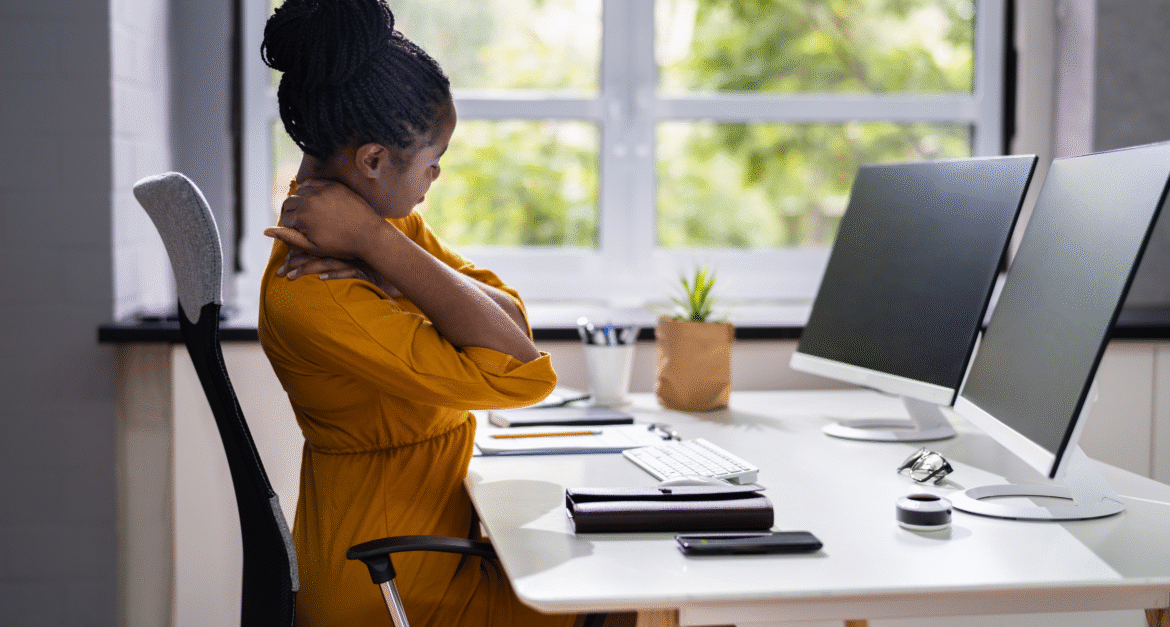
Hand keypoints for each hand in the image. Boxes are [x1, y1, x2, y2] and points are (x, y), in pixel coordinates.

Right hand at [264, 179, 385, 258]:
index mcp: (302, 216)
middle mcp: (310, 200)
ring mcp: (322, 190)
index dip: (288, 227)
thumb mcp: (312, 247)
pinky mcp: (334, 185)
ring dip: (300, 200)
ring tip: (307, 212)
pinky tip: (314, 198)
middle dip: (291, 213)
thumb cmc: (340, 245)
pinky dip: (310, 190)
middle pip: (289, 203)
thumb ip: (288, 237)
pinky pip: (314, 183)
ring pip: (300, 191)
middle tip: (300, 222)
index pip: (284, 218)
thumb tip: (265, 231)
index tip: (297, 232)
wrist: (369, 234)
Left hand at [277, 250, 404, 296]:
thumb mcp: (352, 255)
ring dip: (307, 269)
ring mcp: (353, 259)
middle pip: (315, 252)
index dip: (296, 250)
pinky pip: (346, 271)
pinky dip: (334, 275)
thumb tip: (315, 263)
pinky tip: (321, 279)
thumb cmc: (374, 261)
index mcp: (338, 241)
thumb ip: (335, 255)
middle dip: (295, 262)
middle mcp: (343, 248)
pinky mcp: (362, 269)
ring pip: (326, 262)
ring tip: (290, 277)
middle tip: (280, 272)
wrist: (398, 263)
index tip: (283, 260)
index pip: (314, 243)